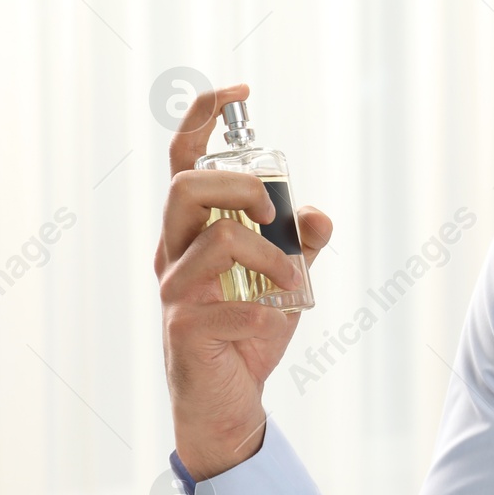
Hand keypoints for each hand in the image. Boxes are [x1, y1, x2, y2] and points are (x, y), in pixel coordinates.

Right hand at [155, 83, 332, 479]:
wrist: (230, 403)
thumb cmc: (249, 334)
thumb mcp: (286, 283)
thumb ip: (301, 247)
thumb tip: (320, 217)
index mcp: (191, 233)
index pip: (182, 161)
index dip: (203, 119)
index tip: (240, 90)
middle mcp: (173, 254)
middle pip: (187, 188)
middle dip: (239, 186)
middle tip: (276, 213)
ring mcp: (174, 290)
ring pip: (218, 238)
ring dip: (269, 256)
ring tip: (288, 282)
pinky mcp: (185, 328)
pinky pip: (235, 303)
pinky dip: (269, 312)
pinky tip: (273, 324)